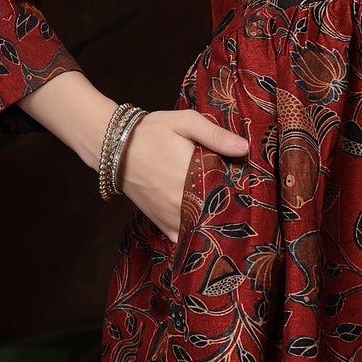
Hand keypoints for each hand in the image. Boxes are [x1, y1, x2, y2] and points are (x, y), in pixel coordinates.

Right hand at [117, 107, 251, 236]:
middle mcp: (184, 202)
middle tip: (241, 200)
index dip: (242, 189)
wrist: (114, 147)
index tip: (247, 184)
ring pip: (204, 229)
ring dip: (215, 222)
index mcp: (194, 176)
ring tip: (225, 212)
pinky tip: (204, 225)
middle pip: (220, 213)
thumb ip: (215, 135)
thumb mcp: (184, 122)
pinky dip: (195, 235)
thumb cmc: (151, 131)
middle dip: (231, 208)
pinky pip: (185, 239)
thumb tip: (244, 148)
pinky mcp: (162, 224)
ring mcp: (172, 216)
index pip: (230, 191)